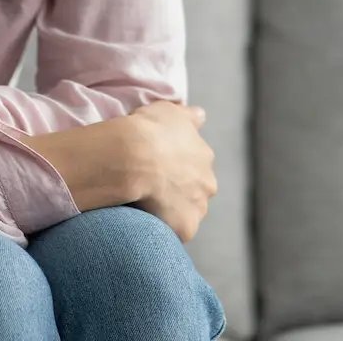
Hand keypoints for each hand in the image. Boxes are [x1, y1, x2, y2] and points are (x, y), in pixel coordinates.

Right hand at [127, 102, 217, 241]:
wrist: (134, 156)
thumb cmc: (149, 129)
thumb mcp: (170, 110)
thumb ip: (188, 115)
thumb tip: (201, 116)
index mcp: (205, 156)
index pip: (195, 166)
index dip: (177, 168)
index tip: (159, 168)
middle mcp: (208, 182)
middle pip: (196, 192)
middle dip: (181, 192)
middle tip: (154, 190)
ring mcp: (198, 208)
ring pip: (187, 213)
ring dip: (173, 212)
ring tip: (147, 209)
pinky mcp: (186, 228)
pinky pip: (176, 233)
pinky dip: (165, 230)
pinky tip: (147, 223)